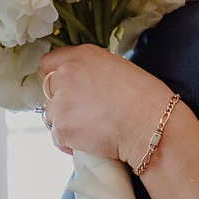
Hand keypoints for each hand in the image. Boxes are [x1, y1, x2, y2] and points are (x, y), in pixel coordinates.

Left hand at [38, 46, 175, 166]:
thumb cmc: (145, 98)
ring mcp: (61, 102)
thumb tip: (85, 82)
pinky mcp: (62, 128)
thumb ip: (93, 69)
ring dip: (65, 121)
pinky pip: (57, 137)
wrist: (149, 126)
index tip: (65, 87)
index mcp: (82, 56)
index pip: (49, 62)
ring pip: (51, 114)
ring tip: (89, 129)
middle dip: (62, 101)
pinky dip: (69, 142)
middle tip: (84, 112)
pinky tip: (89, 142)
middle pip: (49, 90)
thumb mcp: (119, 67)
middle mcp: (67, 74)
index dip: (56, 76)